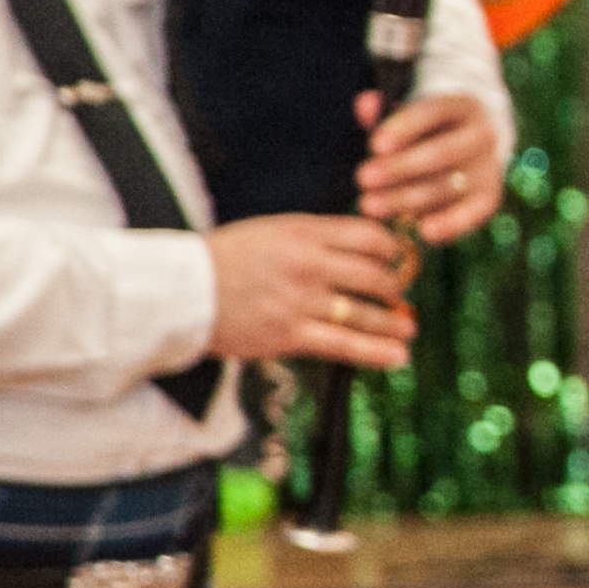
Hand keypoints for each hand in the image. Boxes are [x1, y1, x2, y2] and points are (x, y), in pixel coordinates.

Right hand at [203, 212, 416, 369]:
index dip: (394, 249)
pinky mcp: (290, 334)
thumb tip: (359, 245)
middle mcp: (309, 264)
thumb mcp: (271, 231)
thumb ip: (315, 236)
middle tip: (400, 293)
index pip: (370, 236)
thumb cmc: (224, 259)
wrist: (180, 291)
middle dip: (396, 286)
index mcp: (305, 232)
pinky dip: (376, 352)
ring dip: (393, 322)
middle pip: (375, 274)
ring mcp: (301, 301)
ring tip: (408, 327)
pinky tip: (398, 356)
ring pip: (365, 312)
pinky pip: (345, 344)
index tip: (400, 258)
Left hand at [354, 88, 503, 244]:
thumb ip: (384, 109)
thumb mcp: (409, 111)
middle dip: (399, 168)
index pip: (434, 112)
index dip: (405, 128)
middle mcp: (481, 134)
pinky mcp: (490, 195)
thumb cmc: (428, 128)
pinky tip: (424, 233)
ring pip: (449, 185)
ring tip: (369, 206)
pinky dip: (452, 224)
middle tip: (363, 178)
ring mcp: (489, 166)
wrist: (475, 144)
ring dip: (407, 198)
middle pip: (441, 152)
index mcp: (462, 105)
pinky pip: (475, 212)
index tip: (375, 146)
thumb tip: (364, 105)